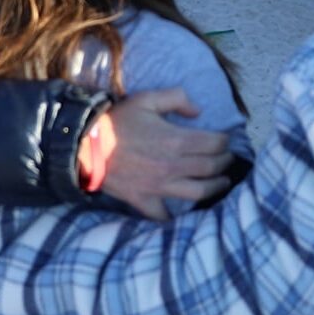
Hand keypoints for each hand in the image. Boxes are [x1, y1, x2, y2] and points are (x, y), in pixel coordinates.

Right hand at [96, 89, 233, 219]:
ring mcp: (160, 187)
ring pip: (199, 193)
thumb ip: (177, 98)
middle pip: (211, 168)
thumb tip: (198, 111)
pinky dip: (174, 216)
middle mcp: (173, 166)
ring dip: (215, 188)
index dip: (225, 142)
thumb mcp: (147, 99)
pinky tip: (182, 211)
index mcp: (176, 140)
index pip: (215, 144)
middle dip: (225, 163)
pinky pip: (164, 215)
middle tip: (228, 160)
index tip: (226, 141)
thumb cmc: (118, 121)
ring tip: (221, 183)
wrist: (85, 147)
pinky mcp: (145, 201)